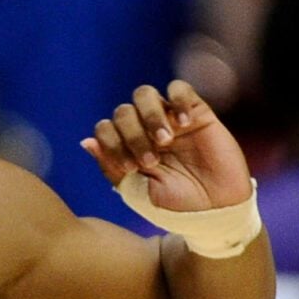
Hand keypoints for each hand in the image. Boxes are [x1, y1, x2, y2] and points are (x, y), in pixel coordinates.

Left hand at [80, 80, 249, 212]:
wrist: (213, 209)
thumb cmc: (173, 205)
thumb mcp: (135, 191)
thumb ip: (110, 166)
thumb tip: (86, 142)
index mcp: (126, 148)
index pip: (105, 128)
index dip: (111, 143)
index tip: (130, 167)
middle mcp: (144, 130)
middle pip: (123, 111)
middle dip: (132, 136)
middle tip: (150, 161)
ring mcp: (169, 119)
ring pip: (144, 95)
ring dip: (150, 117)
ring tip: (165, 141)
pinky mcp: (197, 112)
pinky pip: (179, 88)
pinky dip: (177, 101)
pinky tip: (184, 124)